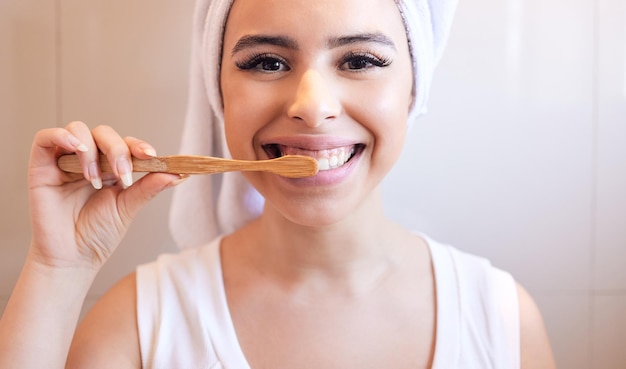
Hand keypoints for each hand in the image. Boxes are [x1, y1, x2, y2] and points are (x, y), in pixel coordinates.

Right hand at [27, 121, 182, 270]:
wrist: (72, 258)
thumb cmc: (98, 234)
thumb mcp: (128, 208)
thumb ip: (149, 187)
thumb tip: (178, 173)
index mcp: (111, 168)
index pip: (126, 144)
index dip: (138, 145)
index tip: (152, 155)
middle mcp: (89, 160)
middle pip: (104, 133)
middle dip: (117, 150)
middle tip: (123, 175)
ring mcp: (65, 161)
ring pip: (78, 130)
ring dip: (92, 151)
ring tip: (95, 180)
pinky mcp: (42, 165)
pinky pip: (46, 137)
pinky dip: (61, 136)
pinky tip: (76, 150)